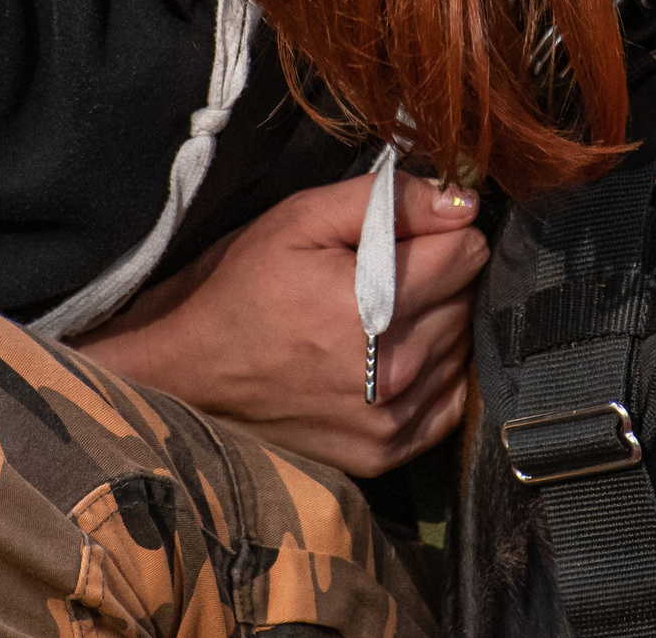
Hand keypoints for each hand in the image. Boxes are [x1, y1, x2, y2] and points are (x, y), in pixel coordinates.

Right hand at [74, 173, 486, 476]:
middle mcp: (396, 369)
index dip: (443, 231)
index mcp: (376, 304)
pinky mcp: (385, 453)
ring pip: (462, 348)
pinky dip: (433, 374)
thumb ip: (389, 202)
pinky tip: (391, 358)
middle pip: (469, 300)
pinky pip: (449, 401)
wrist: (187, 375)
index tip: (411, 233)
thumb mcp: (300, 220)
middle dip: (439, 276)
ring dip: (437, 325)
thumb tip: (462, 202)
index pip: (469, 252)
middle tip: (387, 275)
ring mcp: (393, 419)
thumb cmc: (241, 286)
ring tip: (381, 317)